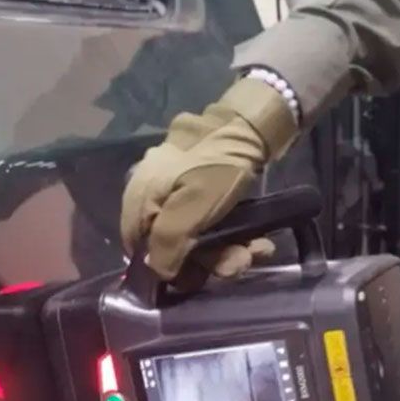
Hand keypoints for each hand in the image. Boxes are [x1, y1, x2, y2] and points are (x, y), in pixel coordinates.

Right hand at [120, 79, 296, 284]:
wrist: (248, 124)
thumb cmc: (215, 167)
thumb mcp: (190, 209)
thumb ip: (168, 244)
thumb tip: (159, 272)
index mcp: (140, 200)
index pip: (140, 250)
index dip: (167, 268)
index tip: (197, 276)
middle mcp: (154, 199)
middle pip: (176, 247)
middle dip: (212, 261)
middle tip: (240, 261)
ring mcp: (180, 194)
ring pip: (201, 239)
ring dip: (230, 252)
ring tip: (258, 251)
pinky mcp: (205, 192)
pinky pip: (215, 224)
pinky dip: (236, 237)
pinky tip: (259, 242)